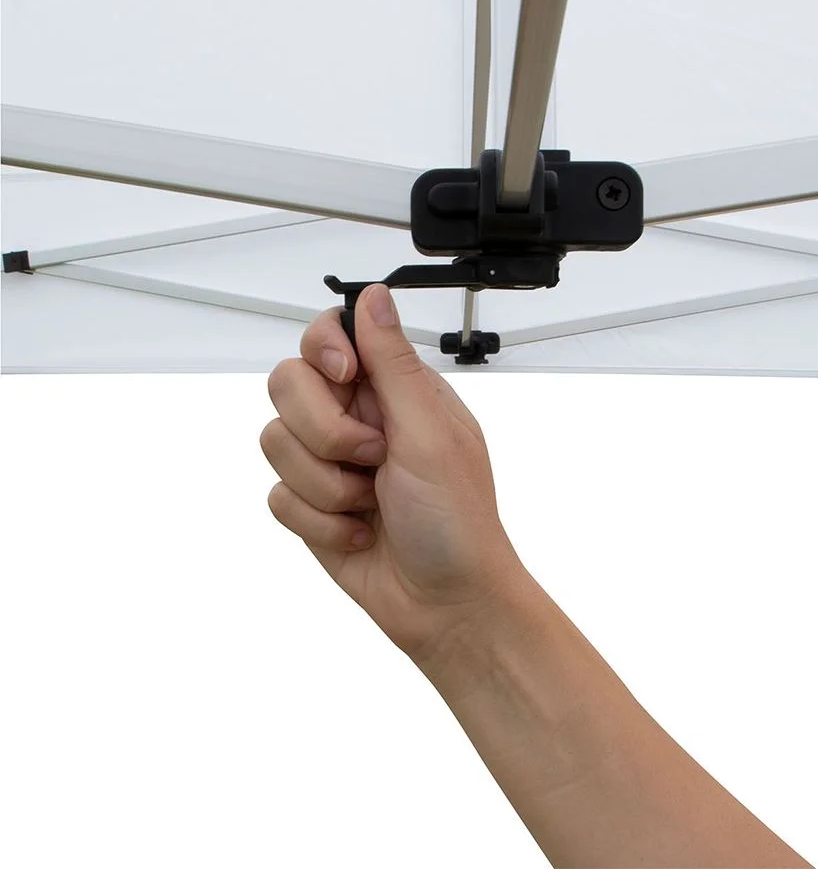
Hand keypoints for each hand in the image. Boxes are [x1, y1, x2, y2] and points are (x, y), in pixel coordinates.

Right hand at [260, 283, 525, 663]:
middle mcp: (359, 418)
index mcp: (394, 390)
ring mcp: (331, 462)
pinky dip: (319, 522)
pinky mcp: (312, 505)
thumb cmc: (457, 522)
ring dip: (326, 485)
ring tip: (371, 503)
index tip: (341, 376)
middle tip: (373, 458)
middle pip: (288, 384)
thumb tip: (375, 296)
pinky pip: (277, 496)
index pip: (330, 335)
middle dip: (325, 431)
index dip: (324, 349)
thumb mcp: (430, 433)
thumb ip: (393, 363)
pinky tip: (360, 533)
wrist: (447, 605)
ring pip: (276, 442)